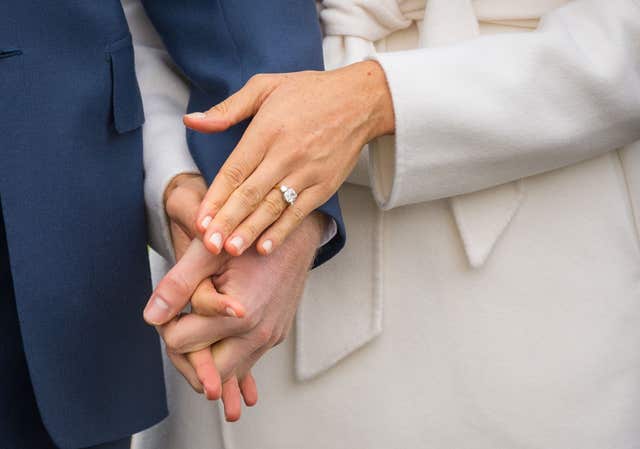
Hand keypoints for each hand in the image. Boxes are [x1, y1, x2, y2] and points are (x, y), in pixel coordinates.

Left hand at [156, 173, 253, 418]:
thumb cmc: (247, 237)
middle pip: (204, 373)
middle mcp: (258, 334)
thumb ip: (178, 284)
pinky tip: (215, 337)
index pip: (179, 343)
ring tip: (195, 324)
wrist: (295, 233)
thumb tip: (151, 318)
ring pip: (227, 373)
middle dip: (184, 352)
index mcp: (239, 315)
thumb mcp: (208, 253)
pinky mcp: (276, 336)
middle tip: (179, 321)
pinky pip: (245, 361)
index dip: (165, 325)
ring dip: (206, 356)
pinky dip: (226, 353)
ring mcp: (270, 338)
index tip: (170, 305)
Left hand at [184, 60, 393, 256]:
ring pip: (273, 207)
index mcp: (267, 131)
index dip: (215, 198)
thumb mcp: (265, 86)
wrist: (360, 100)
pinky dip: (282, 231)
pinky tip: (265, 247)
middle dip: (227, 221)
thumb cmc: (310, 92)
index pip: (235, 170)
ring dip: (250, 230)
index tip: (200, 220)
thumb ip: (228, 108)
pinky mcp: (324, 186)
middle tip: (208, 245)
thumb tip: (191, 121)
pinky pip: (299, 213)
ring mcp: (307, 173)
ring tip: (231, 250)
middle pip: (250, 194)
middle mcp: (286, 155)